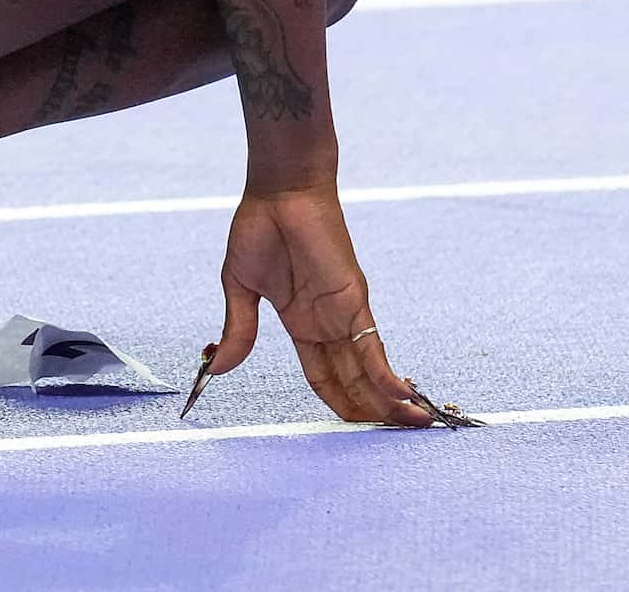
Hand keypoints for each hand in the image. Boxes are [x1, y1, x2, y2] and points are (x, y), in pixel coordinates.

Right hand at [210, 182, 435, 426]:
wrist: (281, 189)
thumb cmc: (260, 227)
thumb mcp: (239, 287)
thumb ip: (238, 330)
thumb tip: (217, 368)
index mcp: (302, 323)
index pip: (323, 377)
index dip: (338, 403)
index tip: (351, 427)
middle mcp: (329, 324)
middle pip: (354, 381)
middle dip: (373, 411)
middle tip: (396, 438)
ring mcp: (344, 314)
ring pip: (369, 372)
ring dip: (389, 402)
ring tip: (412, 427)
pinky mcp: (354, 301)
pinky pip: (371, 348)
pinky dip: (386, 377)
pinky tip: (400, 399)